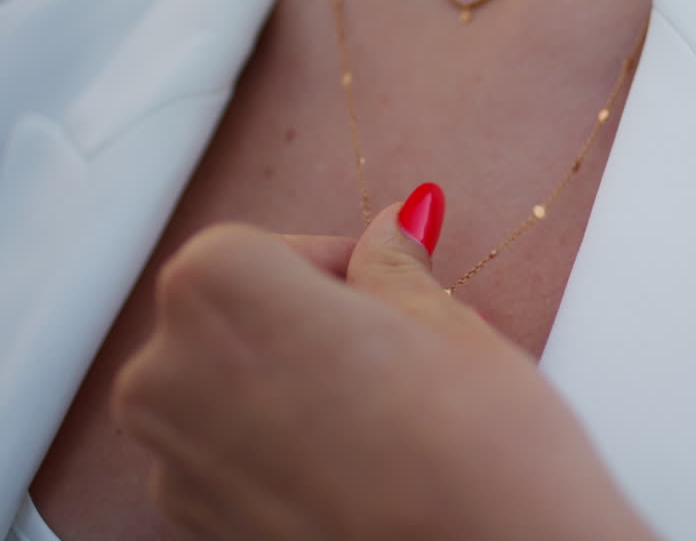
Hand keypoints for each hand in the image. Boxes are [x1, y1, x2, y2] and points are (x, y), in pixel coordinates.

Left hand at [112, 200, 652, 540]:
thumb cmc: (478, 453)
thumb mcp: (445, 321)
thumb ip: (392, 266)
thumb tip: (390, 232)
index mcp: (220, 290)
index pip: (268, 247)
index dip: (341, 267)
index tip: (391, 284)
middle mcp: (169, 372)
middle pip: (238, 314)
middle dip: (311, 321)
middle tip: (399, 347)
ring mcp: (175, 459)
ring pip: (234, 385)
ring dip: (298, 383)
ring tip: (389, 410)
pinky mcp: (201, 524)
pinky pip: (234, 453)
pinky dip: (286, 445)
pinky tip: (363, 459)